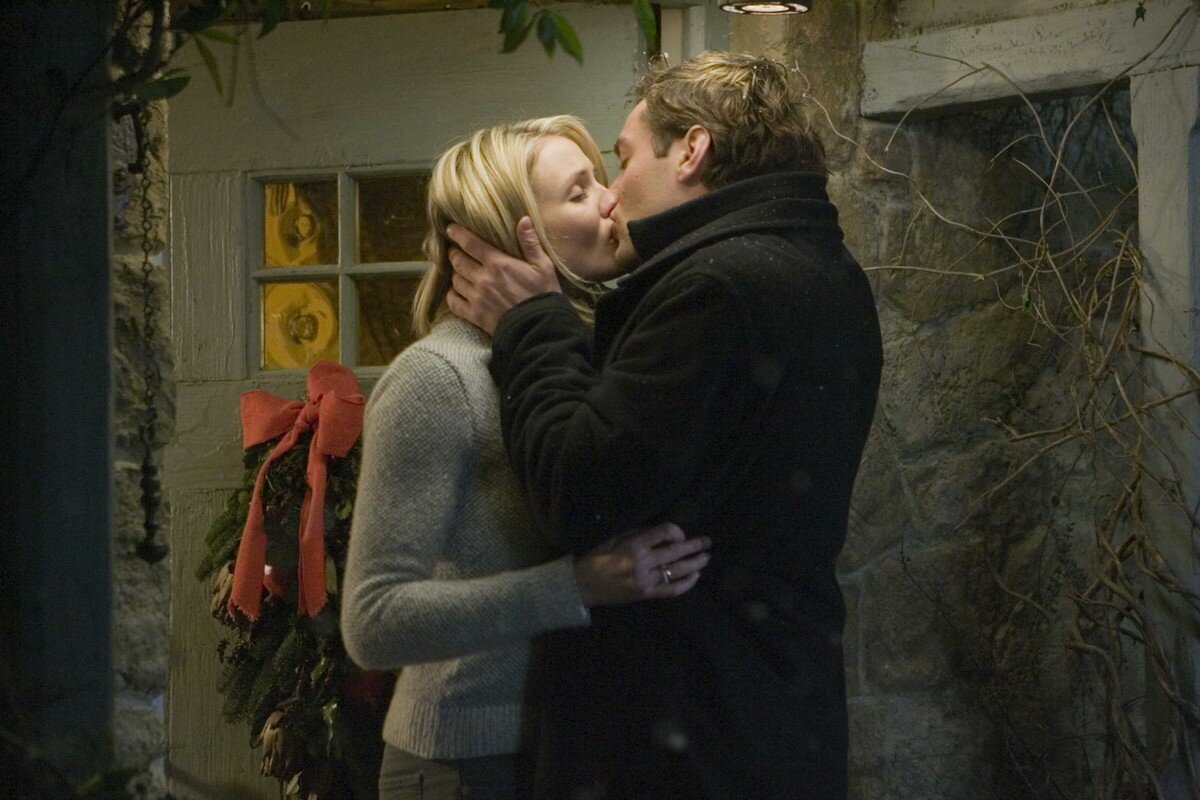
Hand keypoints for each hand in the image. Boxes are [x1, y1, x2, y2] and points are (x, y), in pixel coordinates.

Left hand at [444, 217, 560, 334]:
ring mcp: (477, 297)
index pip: (470, 243)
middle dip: (455, 254)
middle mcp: (483, 278)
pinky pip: (454, 302)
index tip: (451, 228)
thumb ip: (530, 242)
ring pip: (455, 280)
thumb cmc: (543, 295)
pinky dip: (453, 296)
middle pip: (458, 260)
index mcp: (498, 263)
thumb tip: (523, 219)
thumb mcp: (543, 266)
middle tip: (456, 251)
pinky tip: (457, 293)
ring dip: (456, 274)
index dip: (458, 234)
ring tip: (460, 272)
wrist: (539, 327)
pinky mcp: (475, 315)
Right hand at [573, 523, 710, 606]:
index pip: (664, 532)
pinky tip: (695, 576)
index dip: (677, 531)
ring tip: (706, 558)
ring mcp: (645, 580)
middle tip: (707, 542)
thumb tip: (663, 533)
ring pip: (677, 571)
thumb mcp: (616, 538)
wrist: (584, 585)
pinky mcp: (646, 595)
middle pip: (676, 552)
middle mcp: (642, 562)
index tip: (680, 534)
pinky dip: (686, 583)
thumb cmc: (598, 558)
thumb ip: (639, 534)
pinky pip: (671, 590)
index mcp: (633, 545)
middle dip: (695, 546)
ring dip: (695, 564)